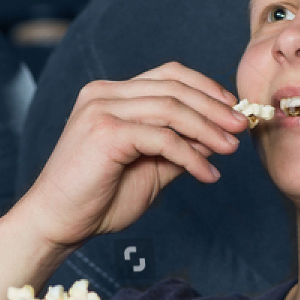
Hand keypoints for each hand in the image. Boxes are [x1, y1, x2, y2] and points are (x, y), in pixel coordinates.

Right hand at [13, 62, 244, 250]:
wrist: (57, 223)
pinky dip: (191, 156)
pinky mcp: (106, 132)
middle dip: (214, 107)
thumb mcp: (150, 168)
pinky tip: (207, 174)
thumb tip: (218, 137)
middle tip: (242, 127)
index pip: (167, 75)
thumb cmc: (98, 199)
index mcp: (110, 95)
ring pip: (172, 109)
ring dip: (208, 130)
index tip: (232, 111)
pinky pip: (163, 138)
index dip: (205, 88)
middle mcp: (104, 93)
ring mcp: (102, 109)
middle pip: (174, 86)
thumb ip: (179, 147)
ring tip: (230, 150)